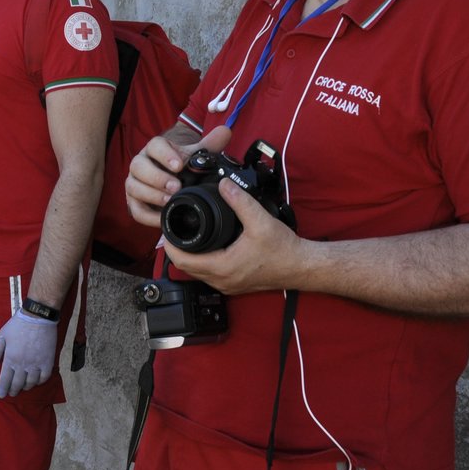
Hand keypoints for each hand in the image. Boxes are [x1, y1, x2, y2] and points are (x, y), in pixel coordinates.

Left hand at [0, 310, 57, 397]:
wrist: (39, 317)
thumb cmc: (18, 325)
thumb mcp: (2, 335)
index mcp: (10, 358)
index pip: (5, 380)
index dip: (2, 389)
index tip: (1, 395)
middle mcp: (23, 364)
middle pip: (17, 384)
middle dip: (13, 391)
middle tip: (12, 393)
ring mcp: (36, 364)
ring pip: (31, 383)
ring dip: (26, 387)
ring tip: (23, 388)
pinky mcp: (48, 362)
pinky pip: (44, 378)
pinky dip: (39, 382)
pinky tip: (36, 381)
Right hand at [125, 125, 232, 226]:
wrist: (171, 183)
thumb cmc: (181, 167)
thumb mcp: (195, 156)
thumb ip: (210, 145)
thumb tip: (226, 131)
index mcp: (154, 150)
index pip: (154, 146)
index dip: (165, 155)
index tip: (179, 165)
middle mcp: (140, 164)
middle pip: (138, 166)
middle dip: (157, 177)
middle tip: (176, 186)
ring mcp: (134, 183)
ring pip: (133, 187)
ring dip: (151, 195)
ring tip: (169, 201)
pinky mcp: (133, 202)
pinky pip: (135, 210)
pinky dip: (148, 216)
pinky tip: (162, 218)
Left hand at [161, 177, 308, 294]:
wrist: (302, 267)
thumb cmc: (284, 249)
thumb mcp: (260, 220)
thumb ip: (240, 201)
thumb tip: (223, 184)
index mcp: (223, 267)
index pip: (182, 261)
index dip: (170, 244)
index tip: (167, 228)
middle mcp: (222, 280)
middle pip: (185, 268)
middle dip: (176, 249)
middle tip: (174, 229)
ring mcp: (228, 285)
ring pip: (197, 273)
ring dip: (189, 257)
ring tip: (187, 235)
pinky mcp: (235, 284)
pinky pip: (210, 275)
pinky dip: (202, 262)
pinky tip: (206, 248)